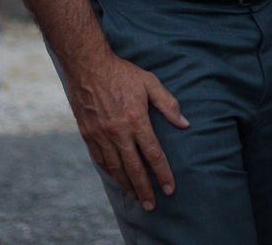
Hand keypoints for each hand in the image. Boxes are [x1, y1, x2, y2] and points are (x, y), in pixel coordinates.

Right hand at [67, 53, 188, 210]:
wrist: (87, 66)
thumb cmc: (121, 73)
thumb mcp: (149, 82)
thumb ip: (168, 104)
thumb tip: (184, 123)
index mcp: (135, 120)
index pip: (153, 154)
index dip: (163, 173)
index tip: (170, 187)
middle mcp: (118, 132)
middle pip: (134, 168)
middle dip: (145, 189)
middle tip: (152, 204)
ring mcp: (101, 134)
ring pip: (116, 167)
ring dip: (127, 184)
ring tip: (136, 196)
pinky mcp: (88, 133)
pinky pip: (100, 159)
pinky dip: (110, 172)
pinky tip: (117, 179)